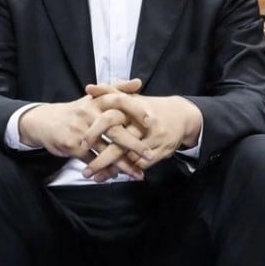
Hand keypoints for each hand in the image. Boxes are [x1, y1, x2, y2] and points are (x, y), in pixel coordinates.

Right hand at [18, 91, 147, 180]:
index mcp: (96, 101)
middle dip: (134, 144)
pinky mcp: (71, 146)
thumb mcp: (94, 98)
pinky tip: (115, 176)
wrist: (44, 122)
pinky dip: (104, 169)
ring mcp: (79, 130)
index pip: (119, 101)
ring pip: (105, 149)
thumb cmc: (77, 111)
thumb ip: (117, 89)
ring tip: (137, 174)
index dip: (135, 110)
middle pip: (115, 130)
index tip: (150, 122)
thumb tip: (139, 82)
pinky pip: (92, 160)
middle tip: (149, 154)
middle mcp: (88, 114)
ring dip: (122, 164)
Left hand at [83, 81, 202, 172]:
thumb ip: (110, 92)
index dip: (95, 131)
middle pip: (119, 143)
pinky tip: (113, 175)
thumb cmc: (150, 107)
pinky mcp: (163, 150)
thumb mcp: (132, 97)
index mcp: (135, 106)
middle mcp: (145, 123)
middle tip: (85, 171)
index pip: (111, 117)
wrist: (182, 115)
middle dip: (101, 159)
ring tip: (95, 177)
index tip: (82, 143)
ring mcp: (155, 138)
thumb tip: (88, 88)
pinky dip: (127, 170)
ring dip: (112, 169)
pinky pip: (142, 164)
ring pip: (130, 157)